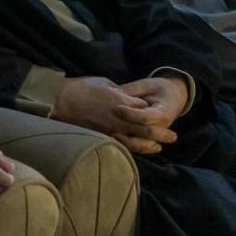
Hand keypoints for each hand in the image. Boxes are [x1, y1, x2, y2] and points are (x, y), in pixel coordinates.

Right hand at [51, 75, 181, 152]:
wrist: (62, 101)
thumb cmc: (82, 88)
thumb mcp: (105, 83)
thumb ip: (119, 91)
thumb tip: (126, 96)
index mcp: (122, 101)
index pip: (145, 109)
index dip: (153, 111)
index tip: (159, 113)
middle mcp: (120, 118)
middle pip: (147, 128)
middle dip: (162, 133)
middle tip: (173, 136)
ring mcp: (111, 129)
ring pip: (137, 142)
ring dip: (150, 145)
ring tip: (159, 147)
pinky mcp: (102, 137)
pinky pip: (122, 147)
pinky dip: (133, 150)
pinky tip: (138, 151)